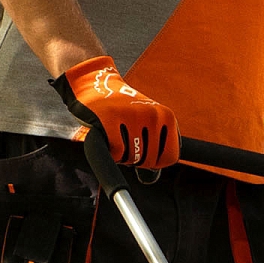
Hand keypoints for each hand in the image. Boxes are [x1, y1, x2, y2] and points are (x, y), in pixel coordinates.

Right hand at [51, 55, 179, 168]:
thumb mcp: (147, 125)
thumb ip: (155, 151)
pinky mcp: (110, 118)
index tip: (143, 149)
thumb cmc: (122, 111)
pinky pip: (117, 153)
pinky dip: (111, 152)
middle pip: (149, 161)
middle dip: (135, 158)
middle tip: (125, 137)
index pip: (170, 158)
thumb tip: (150, 179)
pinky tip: (107, 135)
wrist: (93, 83)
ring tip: (116, 133)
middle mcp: (153, 115)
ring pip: (132, 158)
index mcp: (167, 117)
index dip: (155, 161)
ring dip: (122, 155)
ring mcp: (132, 116)